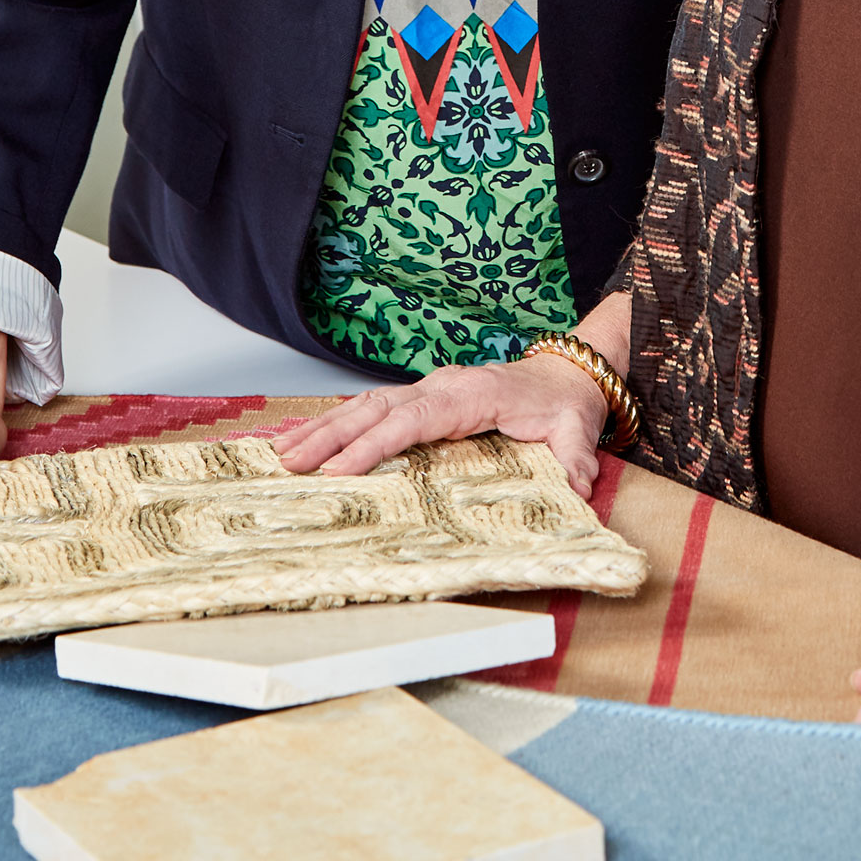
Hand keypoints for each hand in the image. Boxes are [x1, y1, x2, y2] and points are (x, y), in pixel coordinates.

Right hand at [272, 298, 632, 498]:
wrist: (566, 375)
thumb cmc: (564, 404)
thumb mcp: (576, 428)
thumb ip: (575, 455)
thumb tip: (577, 486)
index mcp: (472, 394)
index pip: (414, 420)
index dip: (375, 445)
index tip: (339, 470)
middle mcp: (442, 386)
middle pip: (377, 409)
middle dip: (331, 437)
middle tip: (290, 465)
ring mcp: (428, 389)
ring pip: (367, 405)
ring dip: (324, 428)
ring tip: (283, 453)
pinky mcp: (422, 398)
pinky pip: (373, 407)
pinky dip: (338, 421)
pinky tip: (309, 437)